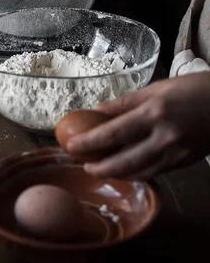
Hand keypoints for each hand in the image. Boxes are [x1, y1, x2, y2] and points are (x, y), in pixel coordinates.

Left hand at [66, 73, 209, 179]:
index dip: (89, 142)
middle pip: (123, 160)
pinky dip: (136, 173)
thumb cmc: (191, 89)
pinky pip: (155, 173)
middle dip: (99, 167)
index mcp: (153, 112)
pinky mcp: (184, 163)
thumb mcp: (156, 88)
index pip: (113, 132)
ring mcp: (175, 153)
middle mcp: (164, 136)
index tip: (71, 145)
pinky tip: (125, 170)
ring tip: (99, 169)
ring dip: (116, 174)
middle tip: (83, 165)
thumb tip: (97, 111)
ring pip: (139, 172)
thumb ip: (125, 102)